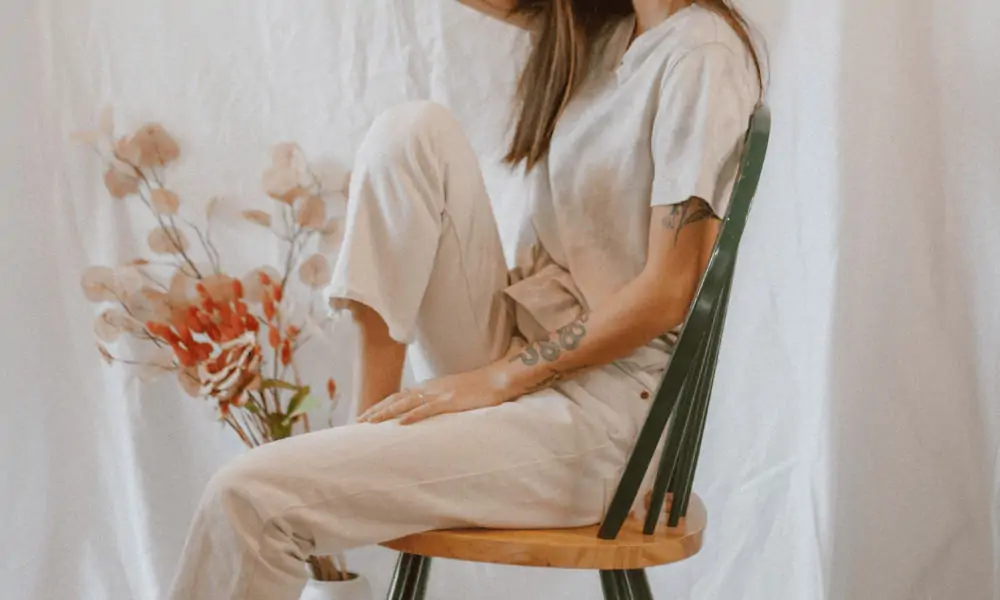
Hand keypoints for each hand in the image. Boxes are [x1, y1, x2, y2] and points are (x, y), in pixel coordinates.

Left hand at [358, 365, 512, 424]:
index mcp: (428, 387)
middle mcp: (429, 388)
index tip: (365, 416)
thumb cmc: (477, 388)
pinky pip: (428, 409)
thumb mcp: (452, 394)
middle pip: (396, 399)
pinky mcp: (451, 401)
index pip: (398, 396)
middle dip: (376, 410)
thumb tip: (424, 412)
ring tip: (370, 423)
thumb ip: (437, 402)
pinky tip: (401, 423)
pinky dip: (413, 416)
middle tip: (357, 422)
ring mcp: (439, 394)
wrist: (496, 379)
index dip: (380, 406)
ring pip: (406, 403)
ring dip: (386, 413)